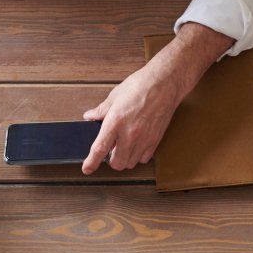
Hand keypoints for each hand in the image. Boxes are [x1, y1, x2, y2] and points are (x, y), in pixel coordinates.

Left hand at [82, 58, 187, 173]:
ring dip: (124, 158)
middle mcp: (130, 134)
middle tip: (110, 151)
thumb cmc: (141, 86)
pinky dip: (138, 156)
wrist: (165, 83)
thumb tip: (90, 116)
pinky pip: (144, 158)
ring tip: (124, 146)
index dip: (91, 162)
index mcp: (116, 122)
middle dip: (111, 161)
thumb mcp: (115, 96)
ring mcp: (144, 139)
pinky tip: (136, 145)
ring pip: (130, 163)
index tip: (87, 169)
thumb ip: (101, 110)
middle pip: (117, 163)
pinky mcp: (155, 140)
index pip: (100, 148)